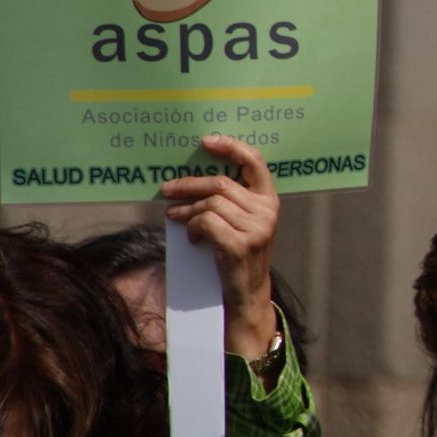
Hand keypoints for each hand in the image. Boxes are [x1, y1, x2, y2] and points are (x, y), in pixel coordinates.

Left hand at [162, 135, 280, 365]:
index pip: (255, 162)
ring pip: (210, 204)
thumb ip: (230, 201)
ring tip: (174, 218)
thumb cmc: (238, 254)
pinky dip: (192, 228)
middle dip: (189, 185)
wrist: (248, 294)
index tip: (207, 142)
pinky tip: (192, 238)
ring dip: (186, 211)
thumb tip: (191, 182)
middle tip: (167, 189)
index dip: (231, 147)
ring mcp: (257, 228)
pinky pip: (206, 223)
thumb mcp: (242, 224)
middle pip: (221, 184)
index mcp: (269, 200)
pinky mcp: (241, 245)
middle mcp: (267, 211)